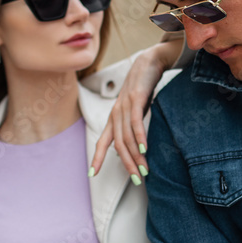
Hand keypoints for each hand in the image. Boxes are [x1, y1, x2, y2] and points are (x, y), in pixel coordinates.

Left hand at [89, 39, 181, 179]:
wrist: (148, 63)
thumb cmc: (142, 89)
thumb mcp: (135, 110)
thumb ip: (131, 128)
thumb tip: (132, 148)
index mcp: (114, 118)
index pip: (103, 141)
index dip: (97, 158)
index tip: (93, 174)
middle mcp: (116, 114)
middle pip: (118, 145)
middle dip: (127, 164)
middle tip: (137, 179)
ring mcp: (125, 106)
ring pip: (127, 137)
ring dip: (136, 156)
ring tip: (144, 170)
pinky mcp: (136, 99)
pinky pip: (136, 122)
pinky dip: (140, 138)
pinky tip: (144, 150)